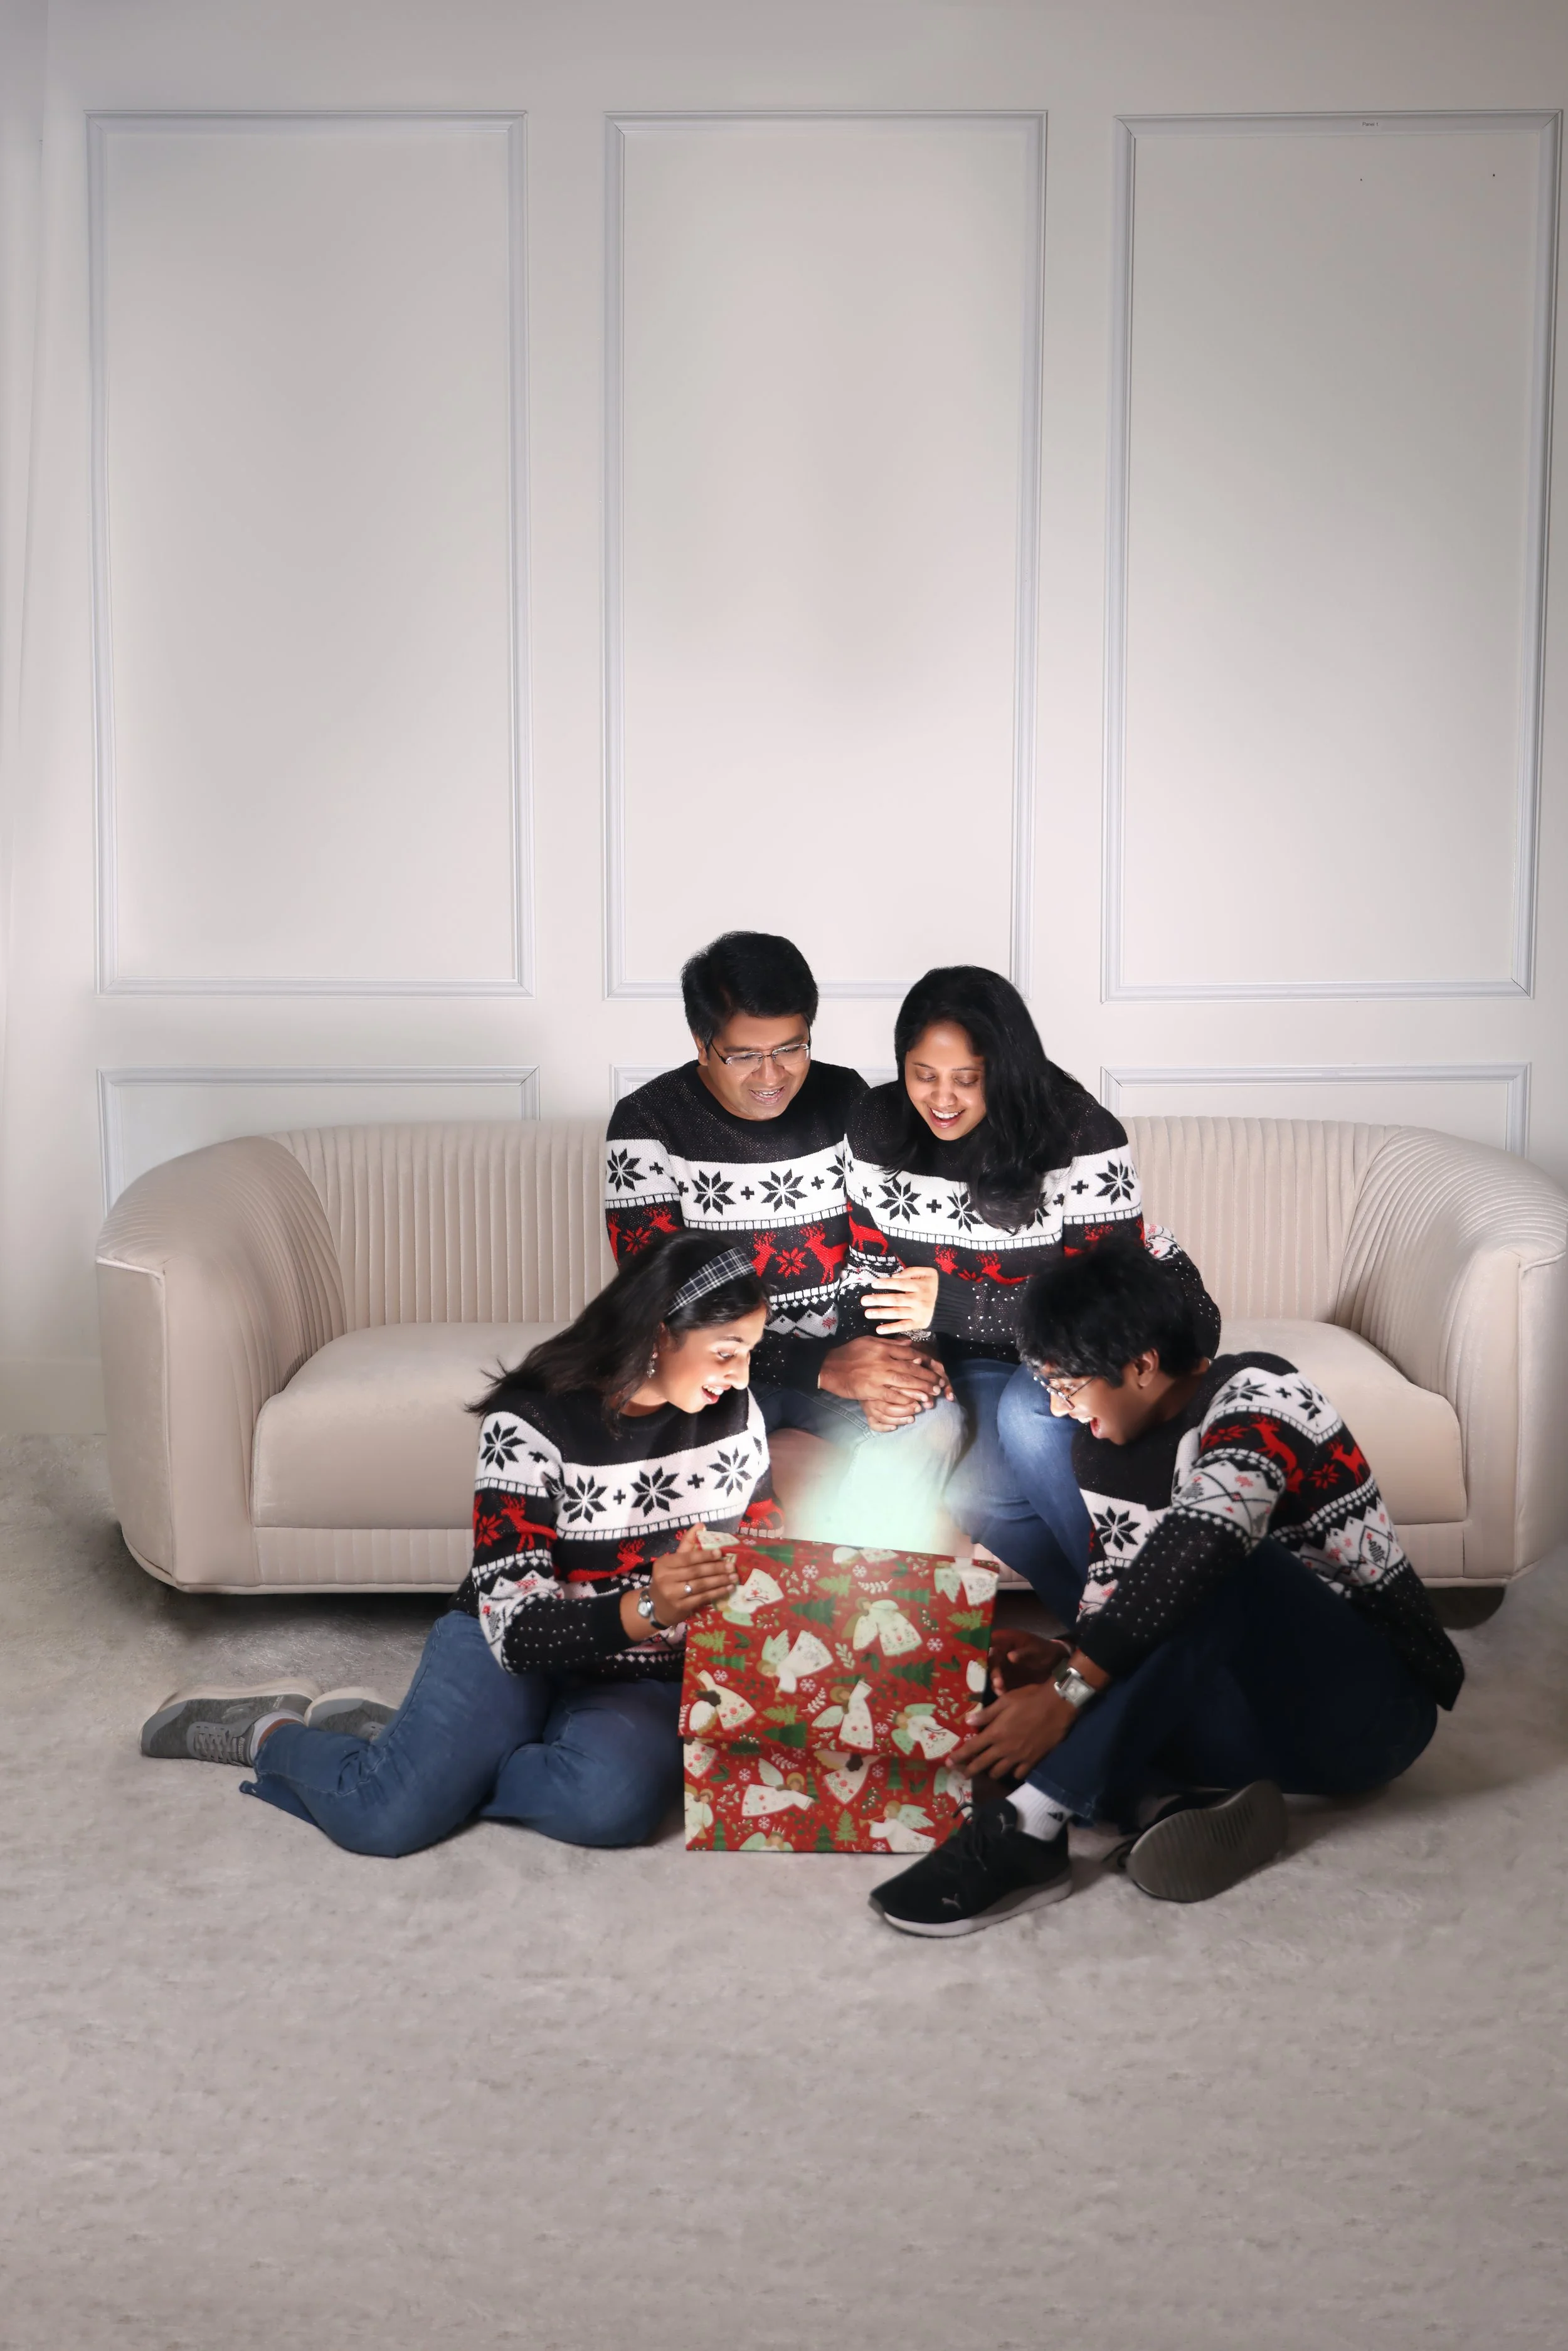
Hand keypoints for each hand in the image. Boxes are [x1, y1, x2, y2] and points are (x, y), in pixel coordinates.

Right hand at [645, 1525, 737, 1628]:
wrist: (658, 1606)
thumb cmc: (669, 1579)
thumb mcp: (673, 1561)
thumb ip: (687, 1544)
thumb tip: (701, 1525)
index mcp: (664, 1564)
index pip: (687, 1558)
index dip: (704, 1555)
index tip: (720, 1553)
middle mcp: (665, 1578)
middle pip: (695, 1571)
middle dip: (716, 1568)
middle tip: (732, 1566)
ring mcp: (672, 1594)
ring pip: (701, 1585)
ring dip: (720, 1581)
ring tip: (733, 1577)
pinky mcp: (680, 1607)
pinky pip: (702, 1597)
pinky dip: (716, 1593)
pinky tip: (727, 1589)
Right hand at [817, 1337, 948, 1421]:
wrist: (829, 1367)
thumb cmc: (848, 1352)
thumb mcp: (869, 1341)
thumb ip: (890, 1343)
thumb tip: (909, 1344)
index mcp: (883, 1347)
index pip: (909, 1353)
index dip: (924, 1361)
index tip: (934, 1367)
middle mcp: (883, 1360)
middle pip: (911, 1369)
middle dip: (927, 1377)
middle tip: (939, 1384)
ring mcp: (877, 1376)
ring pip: (905, 1383)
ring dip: (921, 1390)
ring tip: (932, 1395)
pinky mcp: (871, 1391)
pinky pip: (892, 1396)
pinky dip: (905, 1400)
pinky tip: (914, 1404)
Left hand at [861, 1265, 940, 1336]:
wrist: (955, 1304)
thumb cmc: (938, 1286)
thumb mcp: (929, 1273)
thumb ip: (912, 1271)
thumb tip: (895, 1276)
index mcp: (920, 1286)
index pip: (900, 1283)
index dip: (886, 1283)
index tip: (873, 1284)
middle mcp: (918, 1300)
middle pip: (895, 1299)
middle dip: (878, 1300)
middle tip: (863, 1300)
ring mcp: (918, 1313)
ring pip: (897, 1313)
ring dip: (881, 1314)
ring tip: (867, 1313)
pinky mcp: (919, 1324)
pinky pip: (903, 1326)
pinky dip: (891, 1329)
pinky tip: (879, 1329)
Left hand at [953, 1684, 1079, 1780]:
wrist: (1057, 1707)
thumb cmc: (1029, 1699)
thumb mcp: (1005, 1701)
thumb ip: (986, 1714)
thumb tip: (968, 1721)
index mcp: (995, 1733)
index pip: (972, 1748)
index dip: (959, 1757)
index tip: (948, 1763)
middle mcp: (1004, 1749)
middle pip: (983, 1765)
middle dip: (970, 1770)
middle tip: (963, 1774)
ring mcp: (1019, 1757)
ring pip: (999, 1772)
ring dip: (991, 1771)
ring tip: (988, 1770)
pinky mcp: (1032, 1761)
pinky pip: (1018, 1774)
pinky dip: (1013, 1773)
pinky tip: (1011, 1769)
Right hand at [989, 1628, 1071, 1691]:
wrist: (1056, 1665)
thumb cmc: (1045, 1651)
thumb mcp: (1037, 1649)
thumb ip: (1024, 1653)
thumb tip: (1009, 1656)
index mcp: (1006, 1641)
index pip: (990, 1643)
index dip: (982, 1649)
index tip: (980, 1659)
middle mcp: (1001, 1655)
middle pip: (990, 1662)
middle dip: (992, 1672)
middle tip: (998, 1681)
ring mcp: (1004, 1668)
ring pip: (993, 1675)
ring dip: (995, 1682)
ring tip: (1001, 1689)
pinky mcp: (1008, 1681)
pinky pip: (1000, 1686)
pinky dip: (1001, 1690)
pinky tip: (1003, 1694)